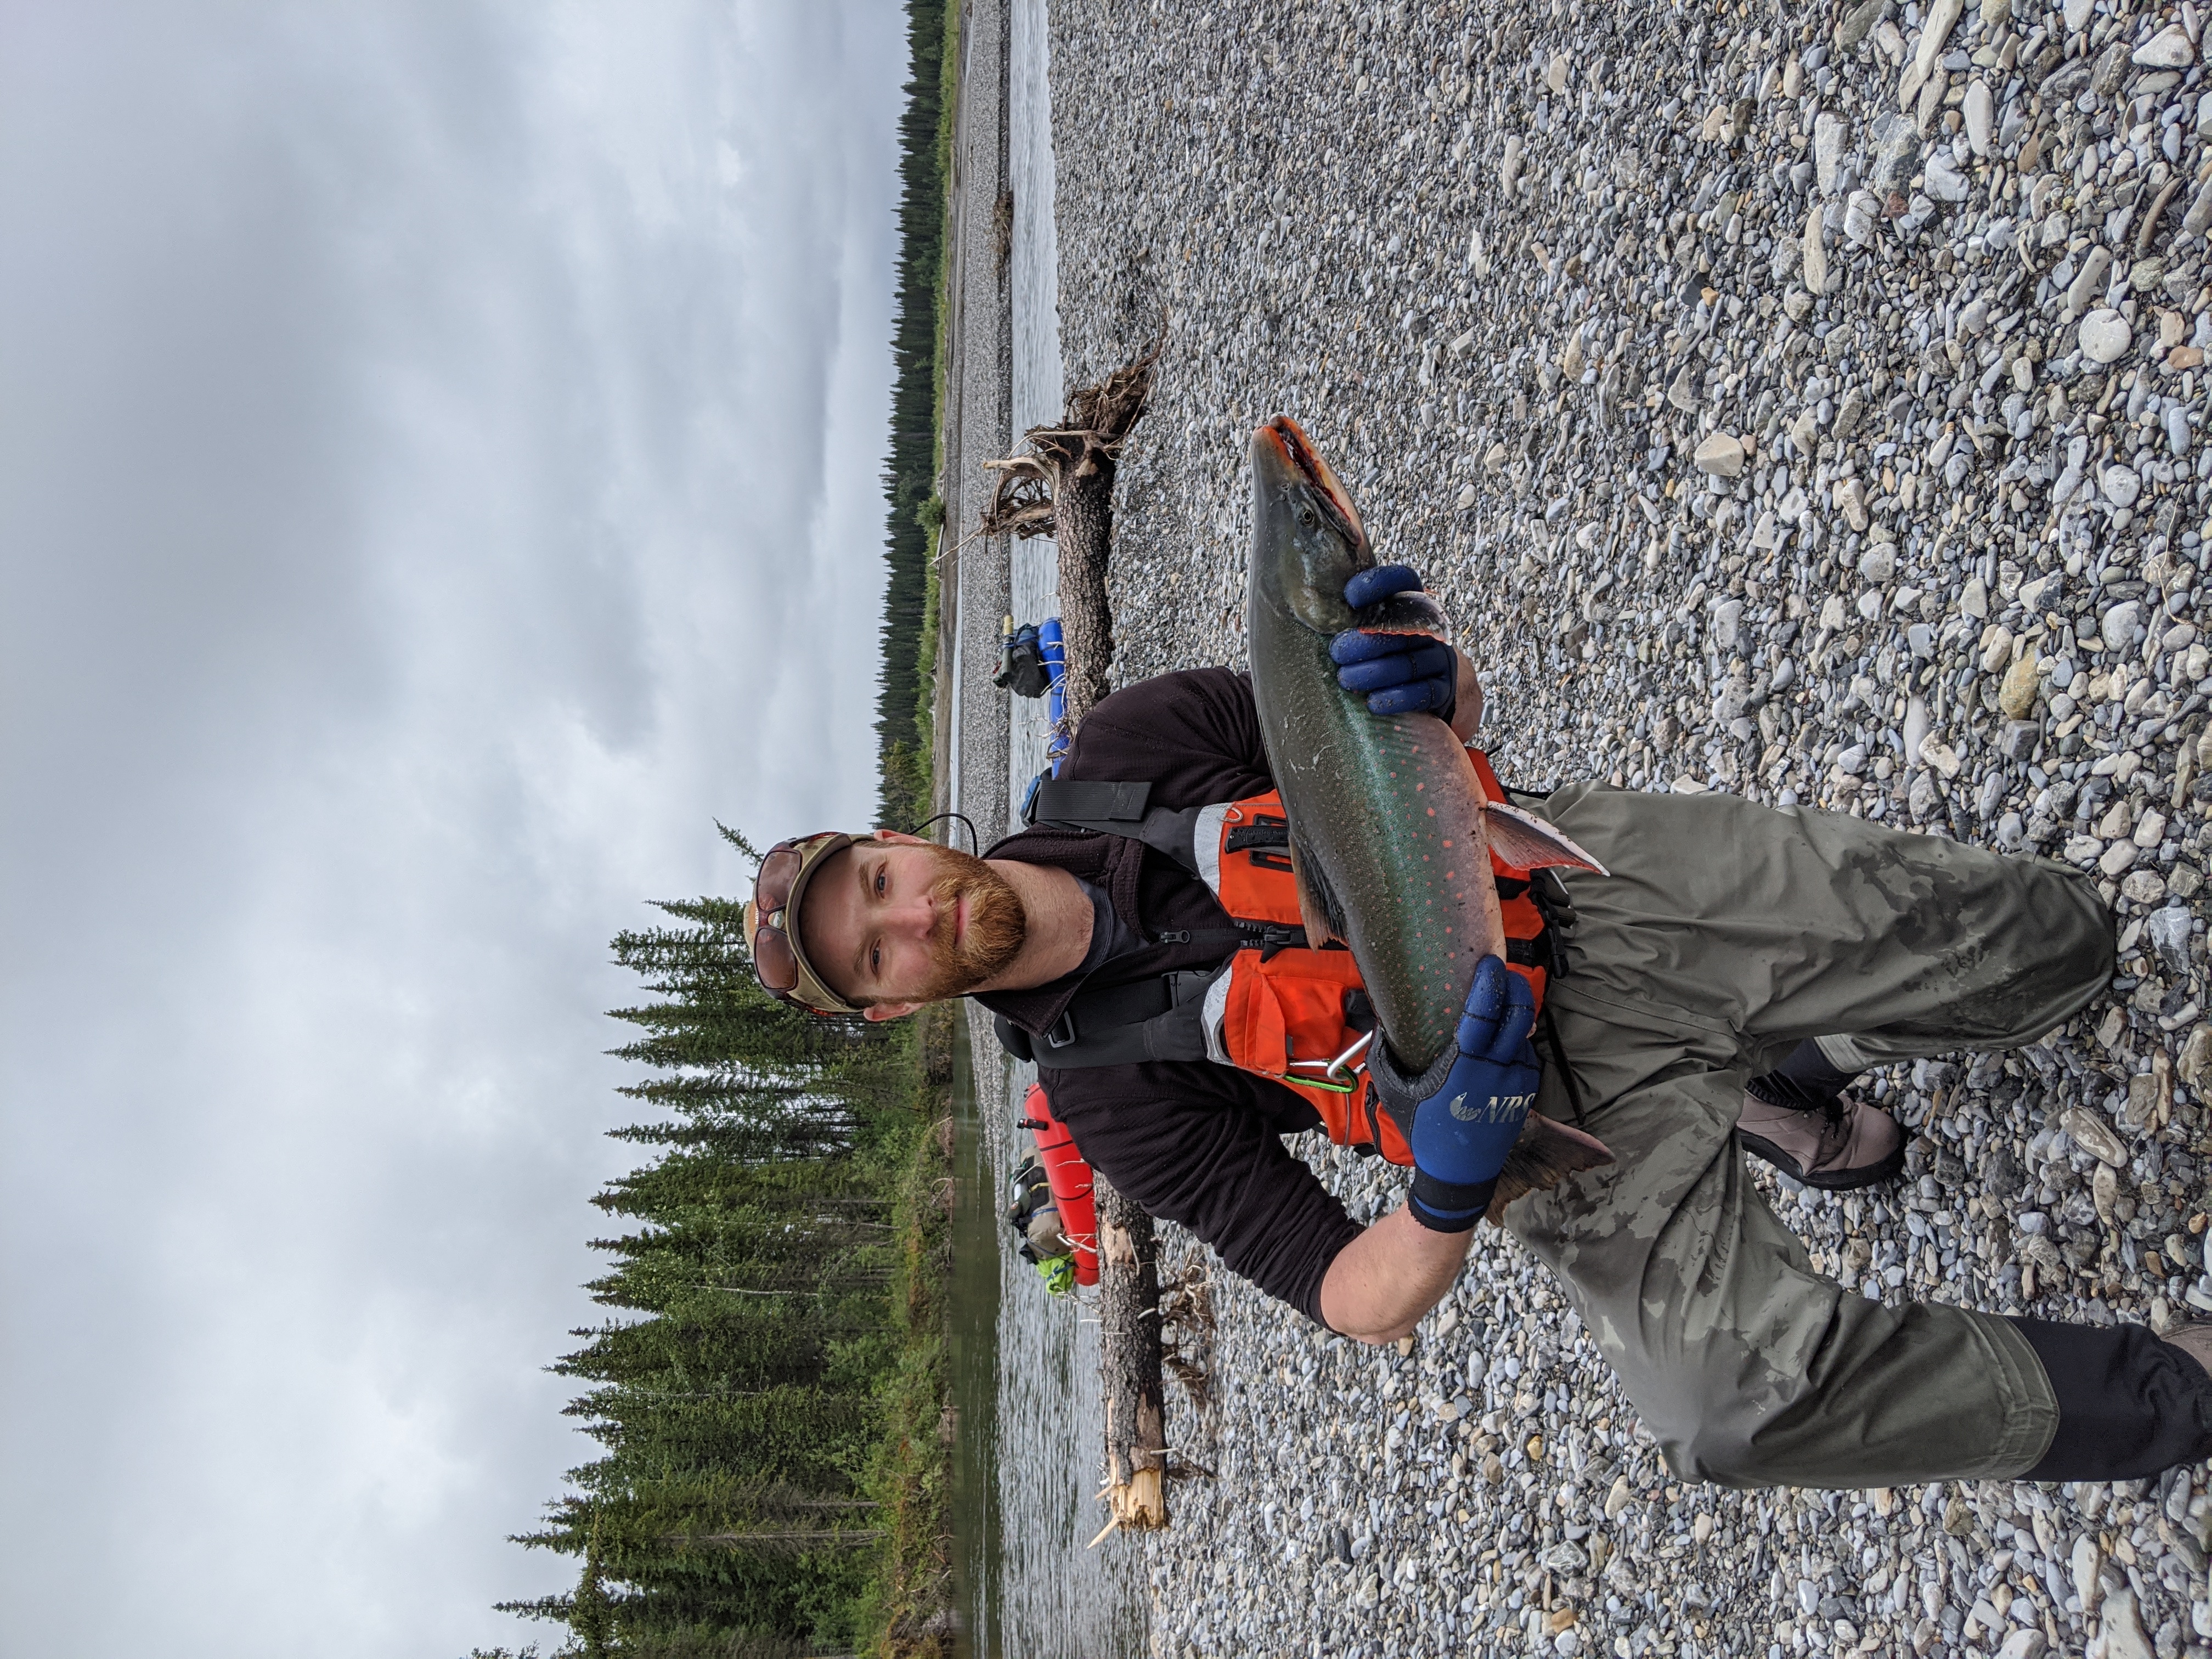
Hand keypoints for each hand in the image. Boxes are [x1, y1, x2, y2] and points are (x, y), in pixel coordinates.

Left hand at [1329, 564, 1457, 717]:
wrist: (1435, 685)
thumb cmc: (1389, 653)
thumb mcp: (1374, 629)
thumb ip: (1353, 616)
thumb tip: (1310, 606)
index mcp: (1411, 604)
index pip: (1403, 580)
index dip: (1379, 584)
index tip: (1349, 597)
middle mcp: (1429, 628)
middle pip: (1400, 629)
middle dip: (1366, 641)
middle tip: (1337, 652)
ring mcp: (1439, 659)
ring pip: (1408, 663)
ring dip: (1375, 673)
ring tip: (1346, 679)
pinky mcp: (1443, 689)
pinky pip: (1423, 692)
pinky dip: (1397, 698)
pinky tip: (1373, 703)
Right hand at [1406, 956, 1540, 1231]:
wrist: (1459, 1174)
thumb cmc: (1424, 1130)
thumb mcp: (1395, 1092)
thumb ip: (1386, 1055)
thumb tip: (1381, 1022)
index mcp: (1464, 1065)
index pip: (1485, 1011)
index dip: (1489, 982)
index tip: (1487, 964)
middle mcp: (1496, 1070)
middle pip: (1519, 1013)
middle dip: (1514, 986)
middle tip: (1502, 974)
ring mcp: (1516, 1082)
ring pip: (1526, 1033)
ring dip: (1517, 1013)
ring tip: (1503, 1000)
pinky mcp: (1527, 1093)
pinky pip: (1528, 1056)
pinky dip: (1518, 1042)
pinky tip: (1504, 1040)